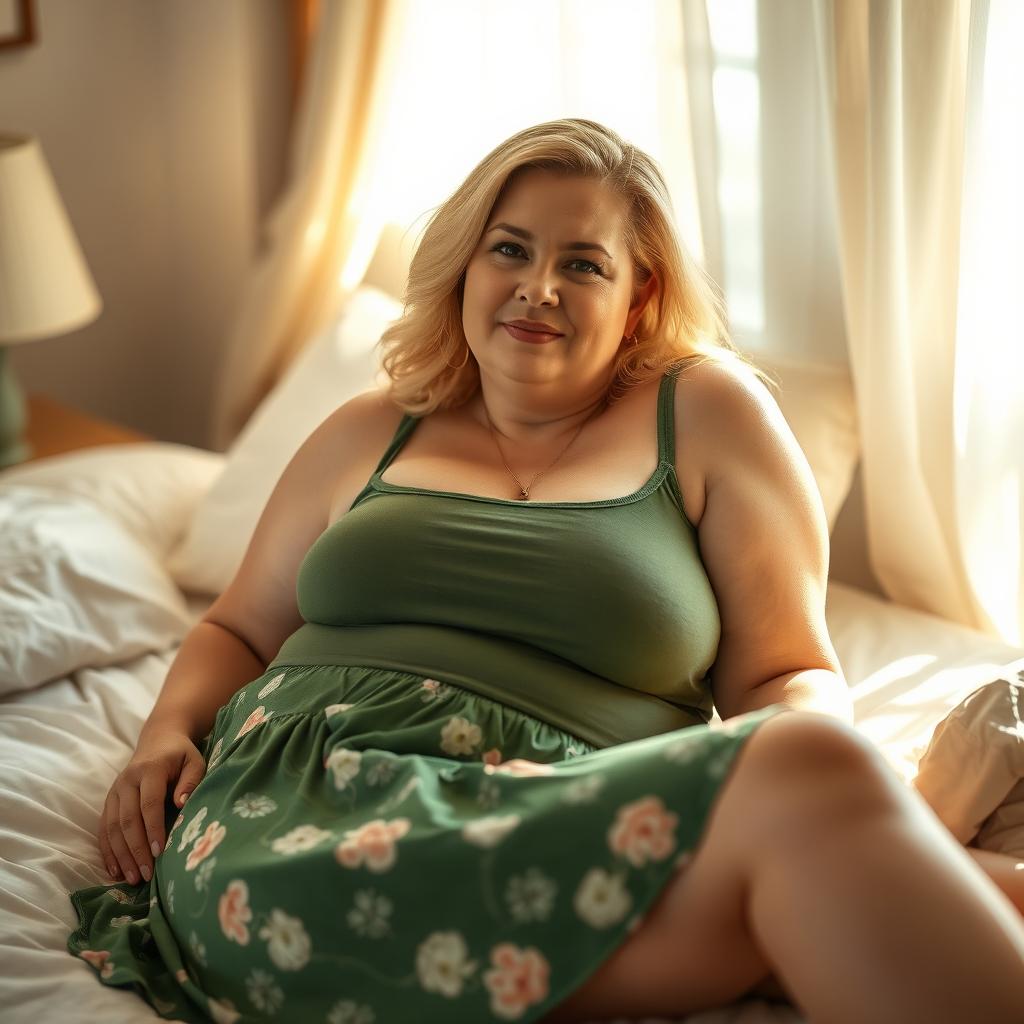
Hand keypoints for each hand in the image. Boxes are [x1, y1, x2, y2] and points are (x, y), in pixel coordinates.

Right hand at [99, 728, 206, 884]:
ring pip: (113, 827)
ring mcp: (115, 791)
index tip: (160, 852)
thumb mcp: (195, 761)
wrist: (158, 739)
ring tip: (132, 878)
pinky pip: (103, 828)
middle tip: (146, 875)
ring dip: (121, 855)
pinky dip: (107, 850)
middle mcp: (127, 780)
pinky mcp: (109, 800)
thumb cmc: (181, 754)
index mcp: (150, 770)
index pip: (149, 803)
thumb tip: (181, 804)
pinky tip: (114, 870)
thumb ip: (191, 780)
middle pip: (128, 819)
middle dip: (136, 849)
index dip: (153, 829)